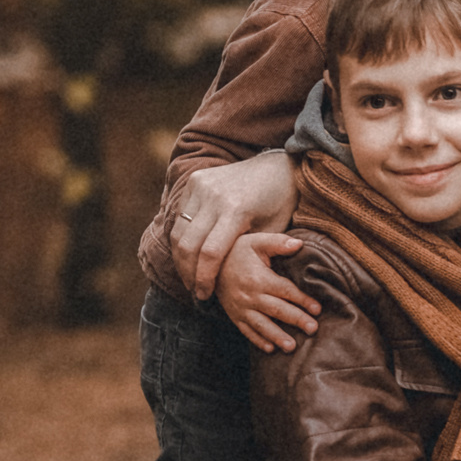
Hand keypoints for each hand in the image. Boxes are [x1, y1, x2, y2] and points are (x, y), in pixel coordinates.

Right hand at [169, 151, 298, 299]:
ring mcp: (201, 186)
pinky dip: (182, 237)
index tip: (205, 294)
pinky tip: (189, 255)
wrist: (277, 166)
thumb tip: (234, 282)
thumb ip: (250, 253)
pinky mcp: (195, 180)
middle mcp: (213, 196)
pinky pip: (180, 215)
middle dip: (188, 272)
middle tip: (195, 290)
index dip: (205, 278)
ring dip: (181, 257)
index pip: (211, 253)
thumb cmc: (281, 203)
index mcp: (236, 210)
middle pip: (188, 244)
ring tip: (189, 276)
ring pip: (179, 230)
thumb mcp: (274, 230)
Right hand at [217, 233, 318, 351]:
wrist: (207, 263)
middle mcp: (249, 295)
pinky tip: (270, 349)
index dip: (302, 300)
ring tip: (292, 347)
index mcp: (259, 278)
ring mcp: (240, 308)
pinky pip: (246, 330)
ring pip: (262, 325)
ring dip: (277, 336)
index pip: (285, 291)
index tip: (318, 309)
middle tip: (313, 329)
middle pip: (277, 310)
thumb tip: (299, 244)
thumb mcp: (256, 242)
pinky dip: (258, 340)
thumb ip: (278, 243)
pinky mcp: (234, 315)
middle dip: (296, 320)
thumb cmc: (237, 251)